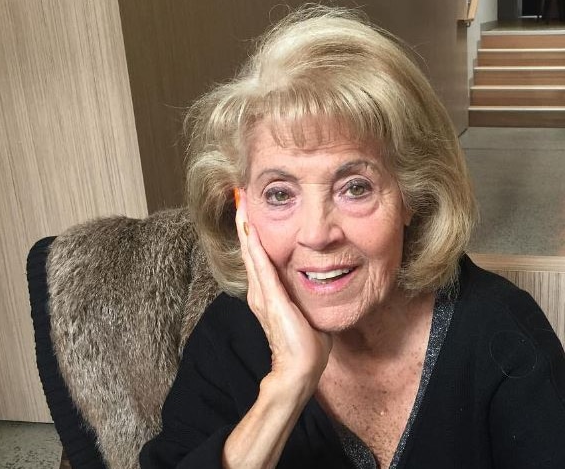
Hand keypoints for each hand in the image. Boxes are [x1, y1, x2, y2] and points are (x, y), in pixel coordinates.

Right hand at [235, 191, 331, 390]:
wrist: (300, 369)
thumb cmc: (307, 345)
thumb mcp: (307, 312)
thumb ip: (308, 298)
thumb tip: (323, 288)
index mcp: (268, 294)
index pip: (260, 258)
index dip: (255, 234)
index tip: (253, 211)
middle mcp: (260, 292)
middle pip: (251, 250)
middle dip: (246, 222)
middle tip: (241, 195)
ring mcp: (262, 295)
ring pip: (252, 253)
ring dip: (247, 227)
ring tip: (241, 202)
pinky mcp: (271, 298)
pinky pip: (261, 265)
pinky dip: (254, 245)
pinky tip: (251, 227)